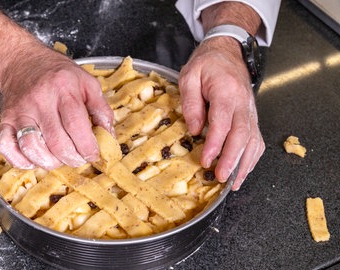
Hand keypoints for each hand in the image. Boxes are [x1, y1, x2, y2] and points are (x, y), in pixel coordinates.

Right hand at [0, 45, 113, 169]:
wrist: (23, 61)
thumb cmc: (59, 75)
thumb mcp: (87, 83)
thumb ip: (101, 109)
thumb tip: (108, 136)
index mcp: (63, 89)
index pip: (76, 125)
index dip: (87, 147)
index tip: (93, 155)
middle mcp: (39, 101)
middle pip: (56, 142)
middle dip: (72, 158)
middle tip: (78, 159)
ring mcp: (20, 112)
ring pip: (31, 148)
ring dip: (49, 163)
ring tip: (59, 159)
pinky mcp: (5, 121)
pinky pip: (7, 148)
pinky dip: (21, 161)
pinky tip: (35, 159)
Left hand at [178, 37, 264, 190]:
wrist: (227, 52)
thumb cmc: (206, 64)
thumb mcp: (189, 76)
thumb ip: (190, 102)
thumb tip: (194, 131)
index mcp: (226, 91)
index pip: (222, 122)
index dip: (215, 144)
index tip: (206, 160)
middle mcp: (243, 103)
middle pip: (242, 135)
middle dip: (232, 159)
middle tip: (221, 177)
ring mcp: (251, 111)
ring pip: (253, 140)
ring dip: (245, 164)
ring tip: (233, 183)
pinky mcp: (252, 116)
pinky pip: (256, 139)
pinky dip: (252, 157)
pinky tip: (243, 170)